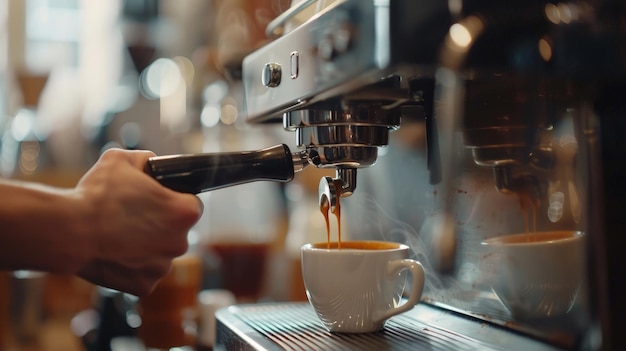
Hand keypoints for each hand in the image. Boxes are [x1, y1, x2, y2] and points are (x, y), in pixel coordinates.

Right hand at [73, 148, 201, 295]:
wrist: (68, 231)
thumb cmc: (96, 196)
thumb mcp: (121, 160)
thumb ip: (145, 159)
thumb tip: (151, 164)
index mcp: (185, 212)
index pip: (192, 204)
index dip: (174, 200)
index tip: (157, 200)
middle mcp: (181, 242)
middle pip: (176, 231)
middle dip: (160, 224)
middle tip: (133, 216)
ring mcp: (163, 267)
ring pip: (160, 253)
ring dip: (147, 246)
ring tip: (120, 234)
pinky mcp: (145, 285)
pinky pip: (143, 273)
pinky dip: (132, 266)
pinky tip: (115, 252)